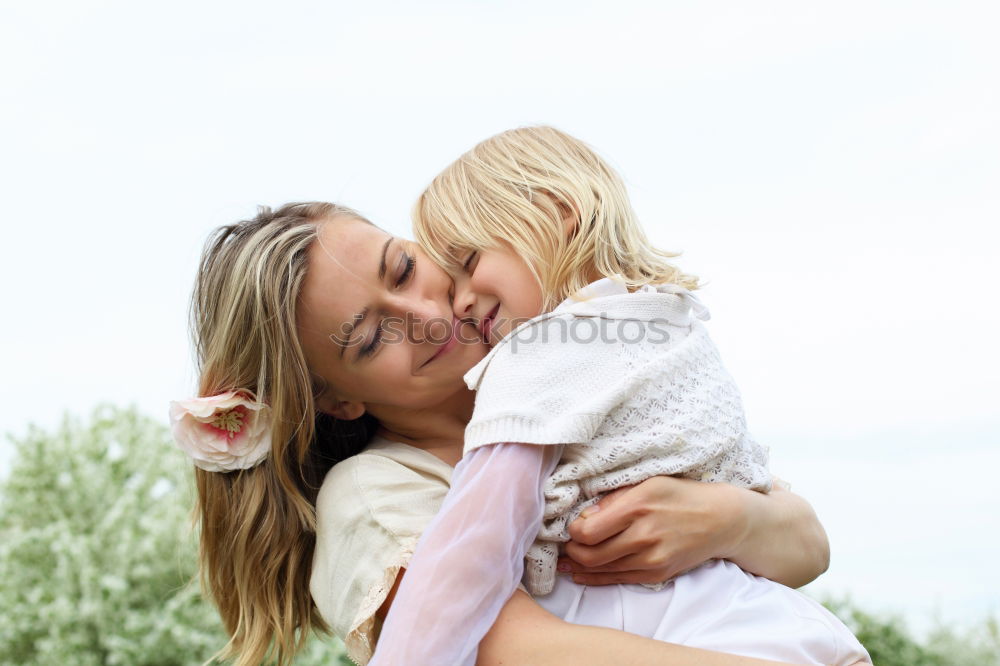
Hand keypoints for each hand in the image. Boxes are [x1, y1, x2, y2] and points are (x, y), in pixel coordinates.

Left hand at [560, 476, 747, 585]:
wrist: (720, 520)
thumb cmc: (680, 495)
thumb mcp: (647, 483)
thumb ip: (613, 499)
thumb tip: (584, 516)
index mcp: (637, 507)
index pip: (587, 531)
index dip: (572, 531)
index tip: (571, 525)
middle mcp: (643, 536)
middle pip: (590, 554)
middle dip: (571, 550)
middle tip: (564, 543)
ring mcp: (651, 559)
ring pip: (601, 569)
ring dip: (578, 565)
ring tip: (566, 559)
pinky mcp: (656, 574)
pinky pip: (617, 580)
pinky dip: (594, 578)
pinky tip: (579, 574)